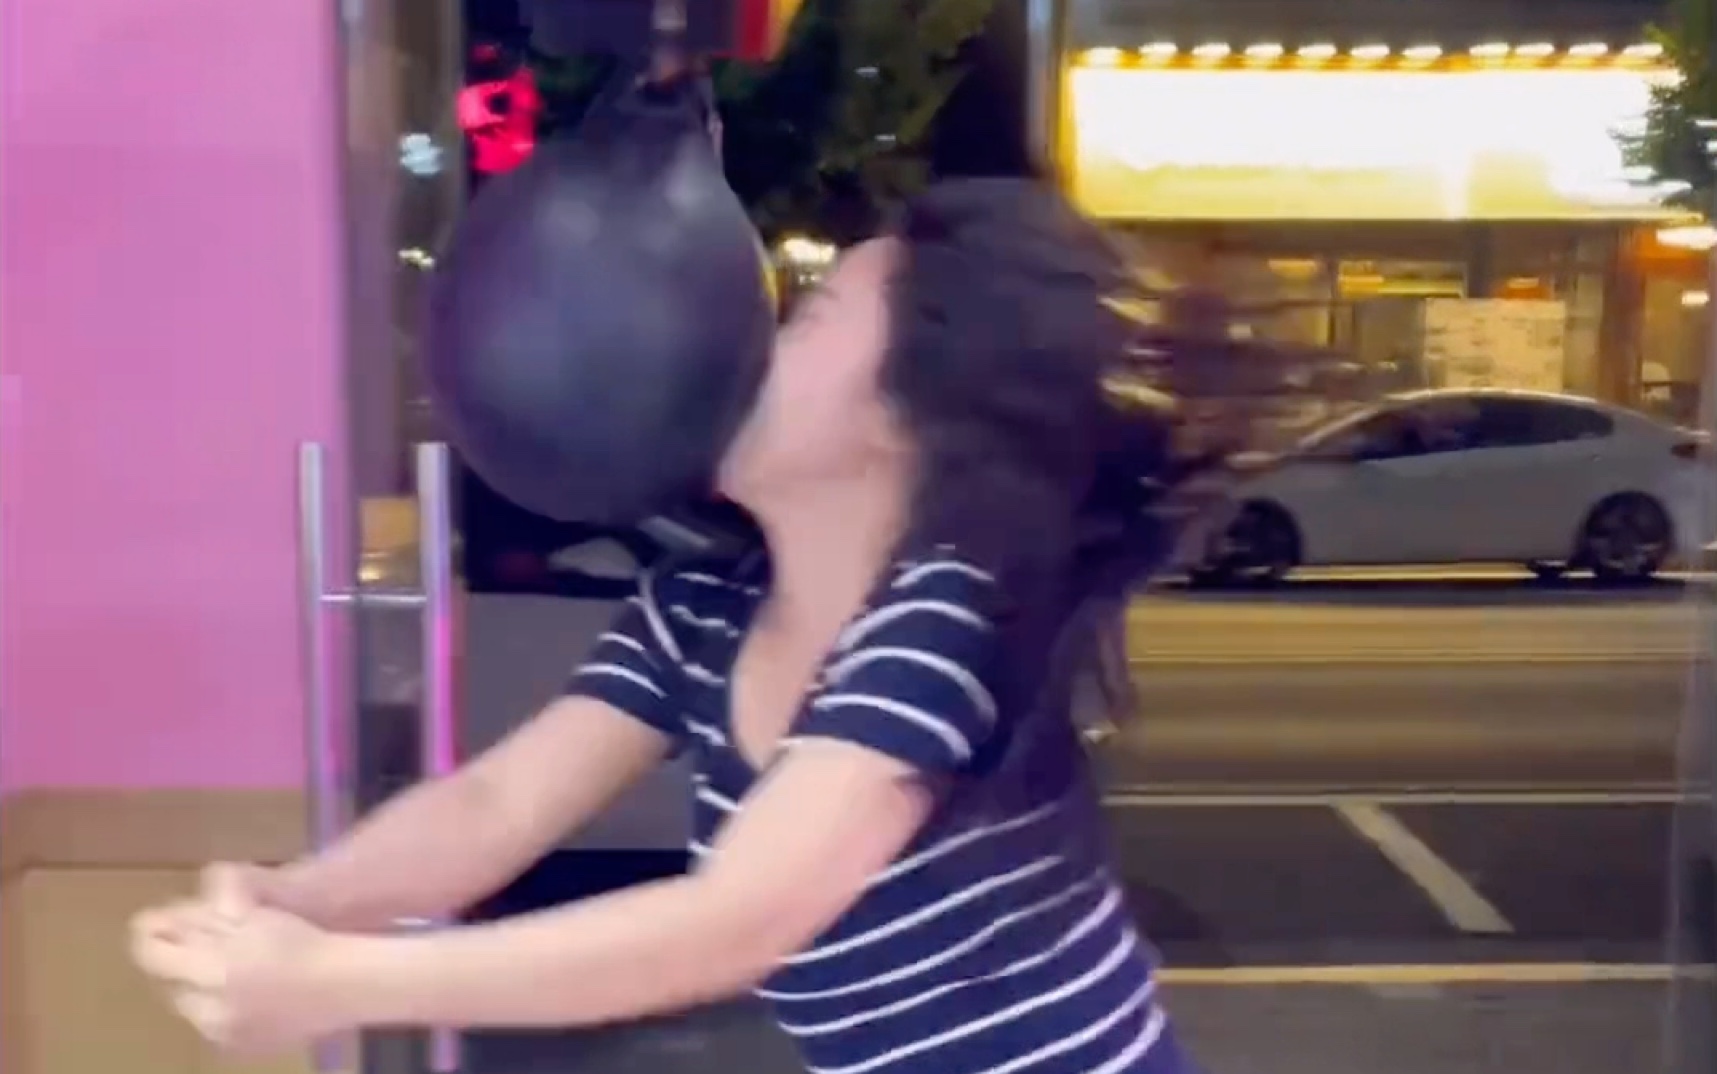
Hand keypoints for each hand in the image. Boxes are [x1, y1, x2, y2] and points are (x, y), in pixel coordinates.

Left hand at [129, 865, 350, 1054]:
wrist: (343, 984)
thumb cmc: (300, 940)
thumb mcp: (249, 918)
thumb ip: (199, 921)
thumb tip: (157, 923)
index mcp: (210, 970)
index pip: (153, 955)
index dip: (149, 936)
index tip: (153, 924)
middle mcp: (207, 1009)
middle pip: (170, 982)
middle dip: (180, 962)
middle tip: (202, 944)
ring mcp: (222, 1033)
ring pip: (191, 1007)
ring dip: (198, 986)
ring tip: (228, 969)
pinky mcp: (238, 1049)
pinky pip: (212, 1025)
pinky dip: (218, 1008)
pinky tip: (245, 992)